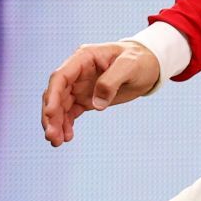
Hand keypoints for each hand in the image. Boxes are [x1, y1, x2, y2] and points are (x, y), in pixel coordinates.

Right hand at [41, 41, 160, 144]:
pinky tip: (66, 137)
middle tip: (52, 137)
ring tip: (57, 142)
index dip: (53, 96)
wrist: (150, 66)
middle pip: (56, 94)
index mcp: (84, 58)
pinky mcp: (86, 98)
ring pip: (60, 105)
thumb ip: (111, 81)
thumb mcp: (130, 66)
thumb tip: (96, 105)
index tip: (50, 114)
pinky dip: (65, 124)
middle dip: (51, 115)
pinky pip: (69, 112)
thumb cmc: (140, 60)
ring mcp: (80, 85)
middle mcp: (77, 72)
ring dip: (55, 123)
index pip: (61, 77)